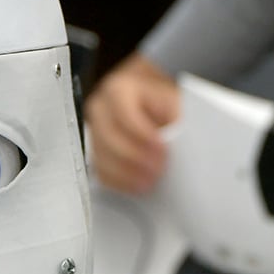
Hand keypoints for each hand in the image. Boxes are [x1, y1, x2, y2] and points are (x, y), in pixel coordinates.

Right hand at [84, 55, 179, 194]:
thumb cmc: (162, 103)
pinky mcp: (96, 153)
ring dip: (128, 173)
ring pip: (102, 156)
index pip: (123, 111)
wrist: (149, 105)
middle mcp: (102, 108)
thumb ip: (174, 117)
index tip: (162, 149)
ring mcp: (95, 131)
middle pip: (109, 136)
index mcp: (120, 89)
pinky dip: (121, 182)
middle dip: (135, 156)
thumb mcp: (173, 102)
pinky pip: (101, 172)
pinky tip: (138, 184)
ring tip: (151, 181)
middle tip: (158, 168)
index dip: (142, 133)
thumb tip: (178, 140)